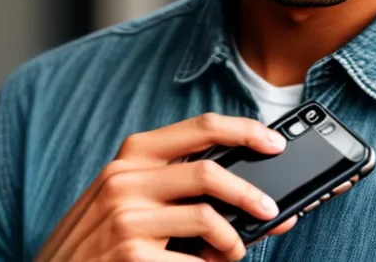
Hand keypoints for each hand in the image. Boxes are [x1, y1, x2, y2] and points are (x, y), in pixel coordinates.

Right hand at [34, 113, 297, 261]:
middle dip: (250, 193)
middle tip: (270, 210)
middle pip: (209, 172)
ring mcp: (126, 218)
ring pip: (208, 219)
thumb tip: (249, 194)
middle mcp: (126, 180)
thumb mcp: (130, 198)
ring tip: (232, 253)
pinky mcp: (131, 255)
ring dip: (232, 242)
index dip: (245, 131)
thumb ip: (178, 188)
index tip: (274, 143)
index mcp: (133, 156)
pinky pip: (193, 261)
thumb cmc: (101, 238)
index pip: (200, 127)